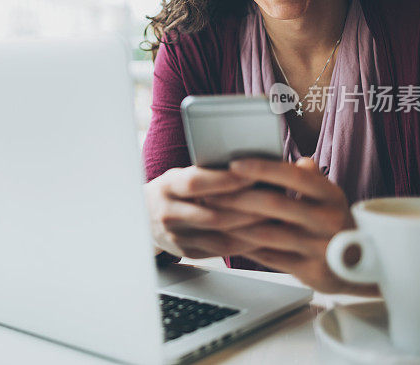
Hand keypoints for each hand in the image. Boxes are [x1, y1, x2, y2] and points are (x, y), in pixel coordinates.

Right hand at [143, 166, 267, 258]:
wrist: (143, 218)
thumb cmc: (172, 191)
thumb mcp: (179, 175)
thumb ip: (205, 173)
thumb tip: (246, 166)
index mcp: (167, 187)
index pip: (197, 183)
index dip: (226, 180)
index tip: (254, 174)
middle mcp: (168, 214)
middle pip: (213, 215)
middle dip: (248, 209)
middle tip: (275, 202)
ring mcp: (176, 237)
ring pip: (220, 237)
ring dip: (251, 230)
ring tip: (275, 220)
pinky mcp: (186, 252)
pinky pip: (220, 251)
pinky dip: (244, 244)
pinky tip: (262, 235)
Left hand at [204, 157, 378, 295]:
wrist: (362, 267)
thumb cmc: (332, 222)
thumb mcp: (328, 197)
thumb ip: (307, 178)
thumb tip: (295, 159)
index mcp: (331, 196)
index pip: (294, 176)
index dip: (262, 168)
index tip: (234, 164)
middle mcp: (328, 221)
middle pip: (274, 205)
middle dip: (237, 197)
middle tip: (210, 192)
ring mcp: (319, 248)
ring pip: (266, 234)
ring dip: (234, 223)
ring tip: (212, 214)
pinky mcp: (310, 272)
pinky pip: (268, 257)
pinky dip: (244, 246)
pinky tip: (226, 237)